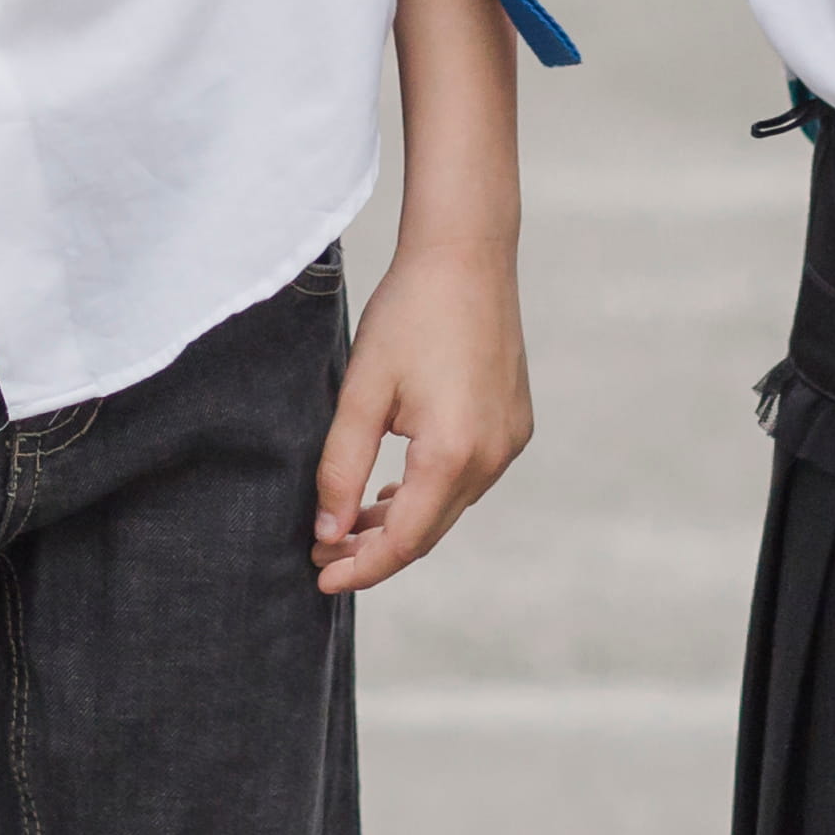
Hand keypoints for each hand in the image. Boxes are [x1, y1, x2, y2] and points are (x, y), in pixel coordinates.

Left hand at [312, 234, 529, 592]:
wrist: (467, 256)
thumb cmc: (408, 314)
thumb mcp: (361, 391)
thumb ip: (341, 466)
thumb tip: (328, 531)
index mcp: (452, 454)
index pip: (403, 541)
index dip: (360, 568)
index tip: (320, 578)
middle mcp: (492, 458)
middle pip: (428, 532)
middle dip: (374, 552)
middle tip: (323, 555)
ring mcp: (509, 443)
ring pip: (449, 508)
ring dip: (400, 523)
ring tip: (347, 527)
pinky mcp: (514, 426)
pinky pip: (468, 479)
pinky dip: (429, 494)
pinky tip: (392, 491)